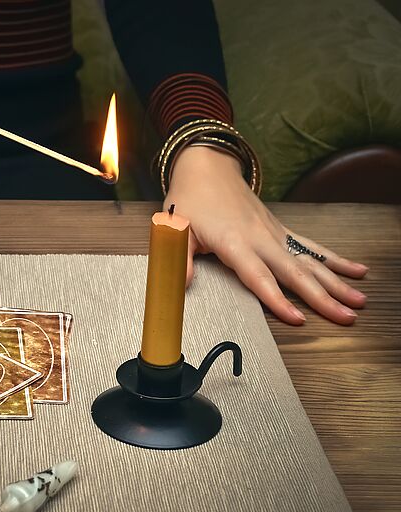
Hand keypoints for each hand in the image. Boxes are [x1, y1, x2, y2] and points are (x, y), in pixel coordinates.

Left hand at [167, 146, 367, 325]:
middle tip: (346, 316)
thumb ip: (179, 259)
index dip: (278, 299)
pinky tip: (357, 271)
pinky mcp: (280, 230)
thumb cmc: (191, 199)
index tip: (298, 319)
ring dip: (336, 282)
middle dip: (322, 297)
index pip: (259, 277)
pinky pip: (312, 247)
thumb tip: (179, 284)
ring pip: (310, 261)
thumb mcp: (176, 229)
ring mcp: (274, 234)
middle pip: (295, 273)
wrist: (208, 167)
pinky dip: (335, 260)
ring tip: (358, 301)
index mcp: (234, 242)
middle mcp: (260, 238)